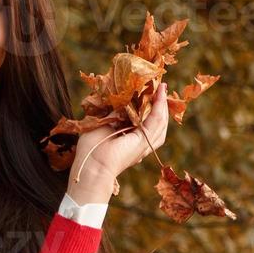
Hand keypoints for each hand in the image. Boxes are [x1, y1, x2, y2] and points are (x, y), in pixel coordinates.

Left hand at [68, 83, 169, 204]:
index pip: (145, 121)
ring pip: (160, 122)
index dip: (149, 106)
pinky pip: (155, 122)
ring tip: (162, 88)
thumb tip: (121, 97)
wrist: (91, 166)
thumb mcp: (103, 123)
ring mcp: (144, 144)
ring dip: (162, 104)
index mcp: (130, 139)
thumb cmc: (91, 149)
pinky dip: (159, 108)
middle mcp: (141, 143)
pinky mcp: (143, 141)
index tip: (150, 90)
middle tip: (160, 86)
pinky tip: (160, 95)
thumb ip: (114, 112)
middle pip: (157, 121)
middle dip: (160, 103)